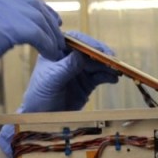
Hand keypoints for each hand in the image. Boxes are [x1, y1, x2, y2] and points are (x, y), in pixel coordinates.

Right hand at [0, 0, 63, 157]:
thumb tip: (0, 27)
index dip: (36, 7)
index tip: (47, 20)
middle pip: (29, 2)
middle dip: (47, 19)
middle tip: (57, 34)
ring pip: (35, 17)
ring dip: (50, 34)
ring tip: (56, 49)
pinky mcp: (1, 27)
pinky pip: (35, 32)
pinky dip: (47, 43)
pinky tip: (50, 54)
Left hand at [0, 31, 119, 157]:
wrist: (43, 116)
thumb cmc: (40, 96)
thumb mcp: (51, 80)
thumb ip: (66, 67)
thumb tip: (81, 54)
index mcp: (56, 50)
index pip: (75, 40)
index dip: (89, 43)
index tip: (99, 50)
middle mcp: (69, 57)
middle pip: (90, 50)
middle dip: (102, 54)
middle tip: (113, 59)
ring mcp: (79, 69)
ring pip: (97, 62)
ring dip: (108, 66)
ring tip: (117, 71)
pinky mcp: (87, 82)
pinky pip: (100, 76)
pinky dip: (108, 76)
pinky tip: (114, 79)